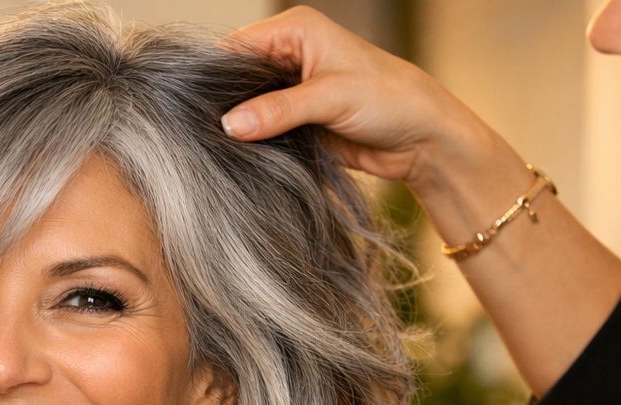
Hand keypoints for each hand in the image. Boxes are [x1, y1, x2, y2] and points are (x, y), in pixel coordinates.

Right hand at [221, 6, 468, 186]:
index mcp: (296, 31)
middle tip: (207, 132)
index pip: (238, 46)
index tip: (198, 106)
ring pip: (247, 108)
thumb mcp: (331, 98)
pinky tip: (242, 157)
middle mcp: (290, 56)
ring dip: (240, 128)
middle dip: (226, 104)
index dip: (216, 75)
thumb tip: (230, 125)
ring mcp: (291, 91)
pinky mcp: (296, 122)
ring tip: (220, 148)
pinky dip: (254, 144)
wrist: (421, 138)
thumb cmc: (390, 99)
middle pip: (238, 79)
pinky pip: (262, 132)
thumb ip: (278, 110)